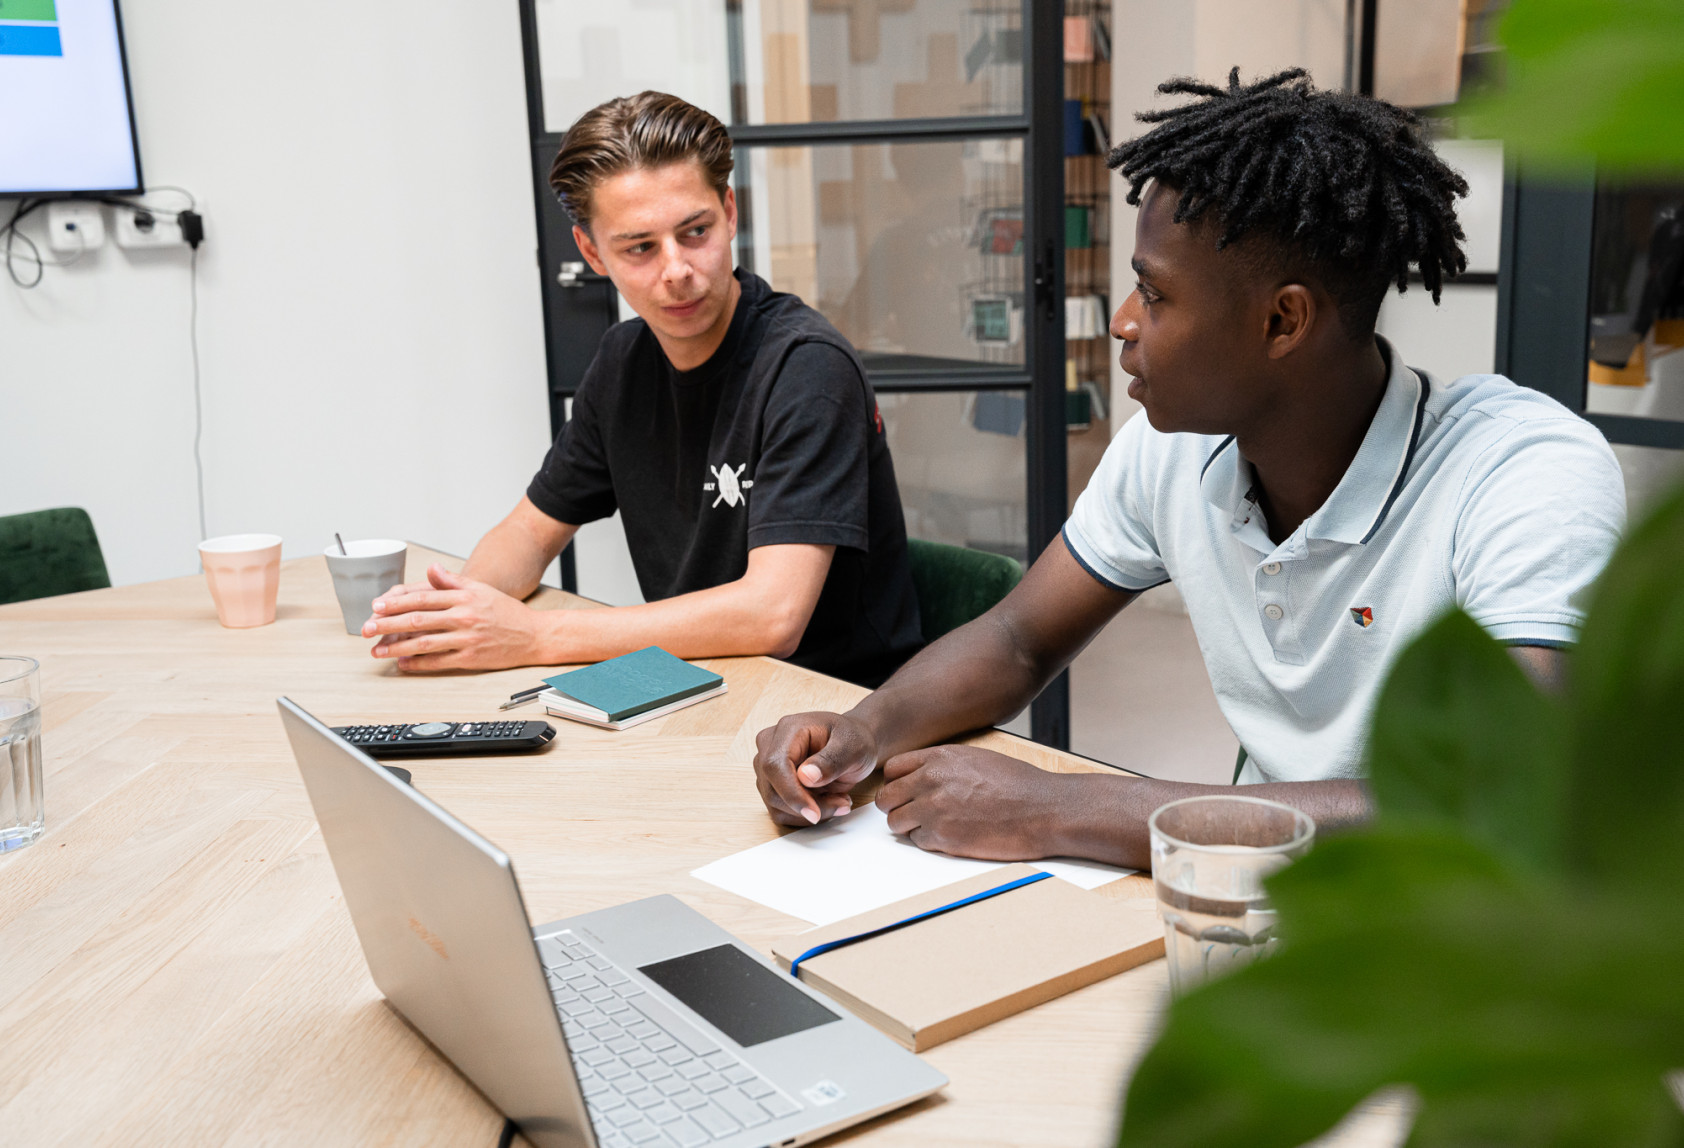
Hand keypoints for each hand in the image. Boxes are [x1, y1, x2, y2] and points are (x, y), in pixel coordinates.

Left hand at [362, 564, 542, 670]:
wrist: (534, 635)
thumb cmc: (506, 611)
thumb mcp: (481, 589)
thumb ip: (453, 580)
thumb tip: (431, 569)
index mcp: (463, 598)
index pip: (422, 598)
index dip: (396, 602)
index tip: (377, 606)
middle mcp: (463, 617)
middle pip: (418, 620)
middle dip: (388, 625)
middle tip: (367, 628)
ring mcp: (466, 639)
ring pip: (424, 643)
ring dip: (396, 647)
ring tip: (377, 650)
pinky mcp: (471, 658)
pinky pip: (439, 662)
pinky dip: (418, 663)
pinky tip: (403, 663)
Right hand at [752, 711, 878, 826]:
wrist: (852, 744)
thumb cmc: (853, 740)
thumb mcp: (853, 747)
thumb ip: (831, 761)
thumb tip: (805, 777)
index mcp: (788, 729)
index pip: (775, 766)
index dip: (792, 794)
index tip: (814, 813)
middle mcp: (770, 745)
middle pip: (773, 790)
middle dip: (808, 806)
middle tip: (842, 803)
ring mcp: (767, 766)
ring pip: (776, 805)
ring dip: (810, 811)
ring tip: (838, 799)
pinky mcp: (771, 784)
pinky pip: (780, 811)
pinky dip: (805, 815)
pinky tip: (826, 801)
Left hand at [876, 745, 1069, 859]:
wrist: (1043, 809)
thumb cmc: (1018, 784)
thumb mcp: (977, 759)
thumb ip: (943, 765)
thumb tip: (922, 776)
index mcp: (939, 758)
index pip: (893, 770)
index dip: (897, 783)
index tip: (906, 792)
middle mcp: (931, 780)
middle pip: (887, 797)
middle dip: (897, 806)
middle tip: (915, 813)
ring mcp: (934, 809)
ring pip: (896, 822)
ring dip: (910, 826)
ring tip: (935, 826)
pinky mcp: (942, 837)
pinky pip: (917, 841)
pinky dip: (929, 842)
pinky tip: (952, 835)